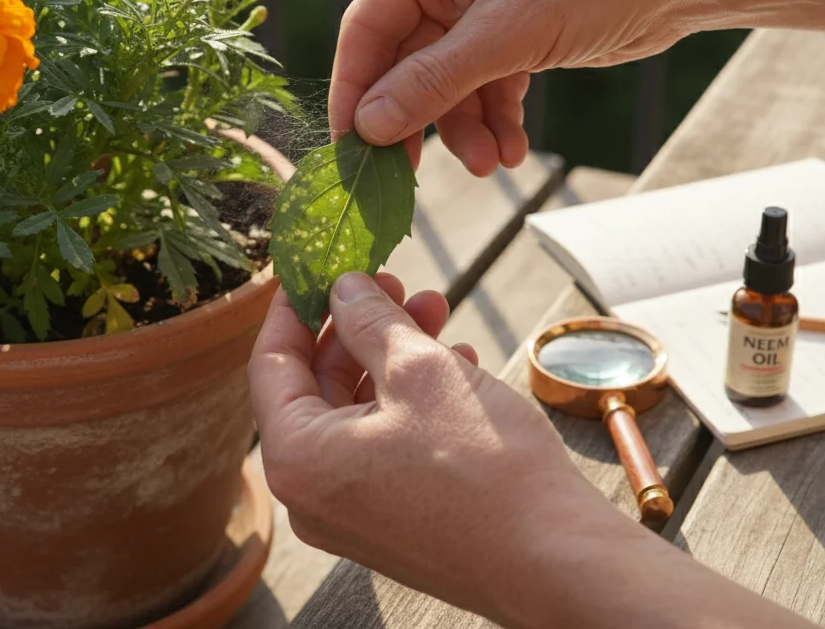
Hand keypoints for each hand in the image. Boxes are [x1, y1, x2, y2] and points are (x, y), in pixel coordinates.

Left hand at [248, 271, 635, 624]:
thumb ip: (369, 322)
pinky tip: (457, 365)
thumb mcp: (419, 369)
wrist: (553, 557)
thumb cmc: (483, 468)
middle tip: (394, 284)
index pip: (271, 363)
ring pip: (357, 412)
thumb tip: (344, 290)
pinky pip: (384, 445)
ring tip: (436, 312)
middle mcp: (313, 496)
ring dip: (393, 356)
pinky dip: (411, 400)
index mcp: (298, 459)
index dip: (295, 307)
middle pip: (316, 387)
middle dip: (358, 327)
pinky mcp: (395, 522)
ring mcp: (353, 514)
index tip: (319, 267)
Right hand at [329, 0, 690, 175]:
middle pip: (407, 61)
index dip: (356, 88)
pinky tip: (513, 149)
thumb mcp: (506, 36)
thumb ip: (433, 82)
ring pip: (449, 82)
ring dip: (466, 128)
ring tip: (492, 163)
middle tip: (415, 174)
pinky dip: (496, 120)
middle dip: (424, 118)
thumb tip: (370, 126)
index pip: (368, 26)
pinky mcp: (515, 33)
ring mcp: (482, 5)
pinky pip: (486, 85)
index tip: (351, 146)